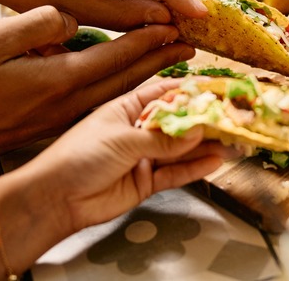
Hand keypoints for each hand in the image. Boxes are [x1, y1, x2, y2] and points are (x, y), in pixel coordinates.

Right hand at [0, 6, 194, 168]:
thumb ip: (34, 25)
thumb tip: (67, 17)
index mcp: (62, 78)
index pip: (119, 54)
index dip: (149, 36)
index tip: (175, 22)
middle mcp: (76, 101)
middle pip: (132, 76)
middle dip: (164, 56)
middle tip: (192, 40)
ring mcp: (72, 115)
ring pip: (125, 91)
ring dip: (153, 72)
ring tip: (178, 57)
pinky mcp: (65, 122)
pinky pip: (110, 101)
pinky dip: (133, 87)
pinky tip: (141, 79)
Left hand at [26, 79, 230, 231]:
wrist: (55, 199)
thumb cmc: (77, 157)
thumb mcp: (122, 138)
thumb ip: (163, 138)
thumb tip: (198, 130)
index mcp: (127, 107)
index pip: (165, 94)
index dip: (191, 91)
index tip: (217, 89)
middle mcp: (137, 129)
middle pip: (178, 122)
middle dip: (205, 120)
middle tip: (233, 117)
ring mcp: (143, 156)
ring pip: (182, 149)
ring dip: (207, 146)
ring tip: (233, 141)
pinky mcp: (146, 181)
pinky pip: (176, 173)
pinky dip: (196, 168)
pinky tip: (215, 162)